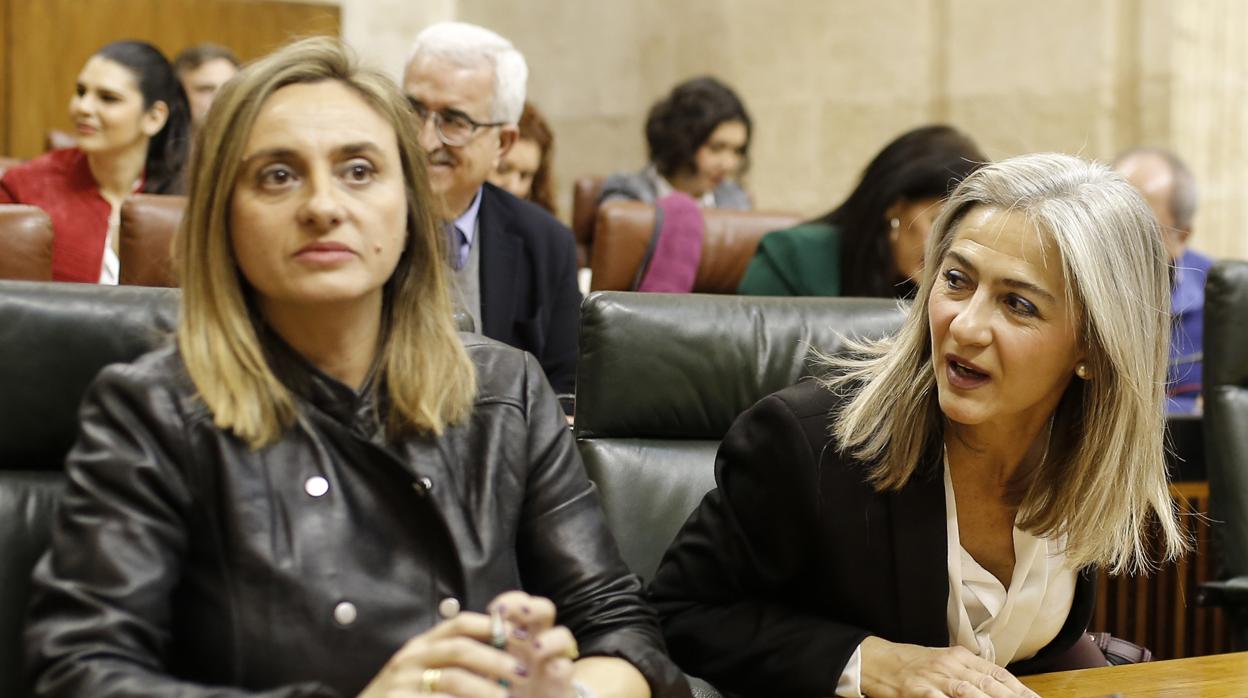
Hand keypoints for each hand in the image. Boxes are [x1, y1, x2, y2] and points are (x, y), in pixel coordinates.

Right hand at [358, 611, 526, 697]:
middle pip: (459, 649)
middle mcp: (411, 659)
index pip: (459, 623)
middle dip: (495, 659)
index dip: (492, 626)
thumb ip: (453, 663)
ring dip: (483, 689)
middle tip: (523, 673)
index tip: (521, 635)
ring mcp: (402, 682)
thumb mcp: (421, 673)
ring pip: (452, 679)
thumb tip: (501, 655)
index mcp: (421, 646)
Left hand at [489, 591, 577, 697]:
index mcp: (518, 634)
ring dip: (550, 639)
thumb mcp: (487, 668)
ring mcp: (552, 661)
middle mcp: (538, 642)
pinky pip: (566, 669)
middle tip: (520, 615)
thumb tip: (457, 634)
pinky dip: (561, 667)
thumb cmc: (502, 688)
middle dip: (533, 609)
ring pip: (563, 636)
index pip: (520, 605)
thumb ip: (480, 650)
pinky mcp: (561, 683)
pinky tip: (552, 669)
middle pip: (545, 611)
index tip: (494, 609)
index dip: (511, 601)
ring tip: (535, 648)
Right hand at [859, 637, 1039, 697]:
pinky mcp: (917, 690)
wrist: (874, 659)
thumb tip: (994, 685)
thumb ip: (967, 671)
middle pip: (989, 685)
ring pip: (969, 692)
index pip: (996, 673)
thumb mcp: (942, 660)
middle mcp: (950, 665)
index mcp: (959, 656)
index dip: (1018, 689)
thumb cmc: (909, 662)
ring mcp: (934, 678)